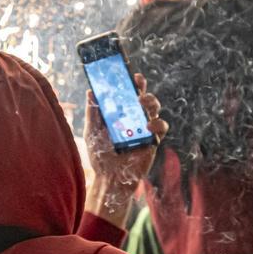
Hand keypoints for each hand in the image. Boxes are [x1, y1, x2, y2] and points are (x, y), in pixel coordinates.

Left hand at [83, 74, 168, 229]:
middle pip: (144, 99)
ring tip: (143, 102)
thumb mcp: (92, 131)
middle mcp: (134, 120)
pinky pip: (161, 128)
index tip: (133, 74)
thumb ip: (93, 112)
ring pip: (154, 110)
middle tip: (138, 84)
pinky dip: (157, 123)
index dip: (132, 84)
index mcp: (120, 115)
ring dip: (152, 102)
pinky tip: (148, 125)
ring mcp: (144, 130)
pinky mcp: (152, 141)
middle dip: (144, 89)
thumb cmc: (100, 155)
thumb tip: (91, 91)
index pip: (128, 95)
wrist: (109, 178)